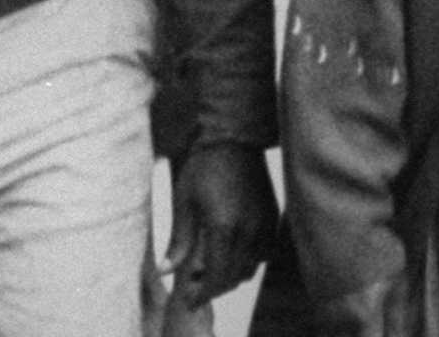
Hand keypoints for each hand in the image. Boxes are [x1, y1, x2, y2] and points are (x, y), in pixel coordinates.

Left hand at [165, 145, 276, 308]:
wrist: (234, 138)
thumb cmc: (203, 167)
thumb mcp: (184, 201)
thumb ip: (179, 240)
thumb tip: (166, 271)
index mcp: (224, 227)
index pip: (216, 276)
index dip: (202, 293)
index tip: (190, 300)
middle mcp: (248, 231)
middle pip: (234, 277)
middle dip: (215, 288)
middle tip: (196, 287)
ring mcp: (264, 225)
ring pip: (250, 268)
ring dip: (232, 275)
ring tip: (211, 269)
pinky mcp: (272, 218)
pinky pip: (263, 253)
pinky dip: (248, 260)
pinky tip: (232, 251)